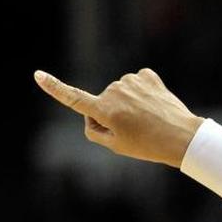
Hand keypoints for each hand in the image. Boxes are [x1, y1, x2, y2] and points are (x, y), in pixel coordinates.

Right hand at [33, 68, 204, 168]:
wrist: (183, 137)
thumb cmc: (149, 145)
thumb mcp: (116, 146)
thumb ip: (95, 130)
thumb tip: (90, 114)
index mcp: (104, 109)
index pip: (73, 98)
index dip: (54, 88)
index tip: (38, 75)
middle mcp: (114, 90)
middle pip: (102, 102)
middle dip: (112, 114)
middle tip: (135, 130)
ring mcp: (131, 81)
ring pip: (121, 93)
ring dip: (129, 104)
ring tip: (148, 120)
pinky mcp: (148, 76)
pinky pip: (137, 83)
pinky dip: (142, 93)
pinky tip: (154, 104)